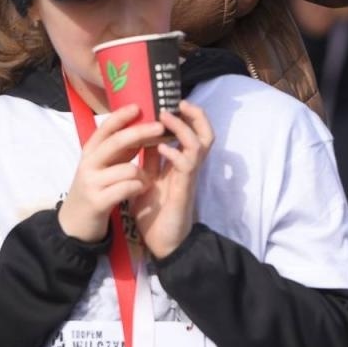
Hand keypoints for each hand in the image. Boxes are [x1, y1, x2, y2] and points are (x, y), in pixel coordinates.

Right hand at [57, 104, 162, 242]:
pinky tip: (140, 190)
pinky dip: (138, 187)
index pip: (105, 128)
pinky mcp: (98, 201)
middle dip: (140, 132)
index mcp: (90, 152)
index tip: (138, 106)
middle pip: (116, 142)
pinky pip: (127, 188)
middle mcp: (88, 164)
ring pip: (128, 168)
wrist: (75, 223)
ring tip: (145, 181)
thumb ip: (119, 150)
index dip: (121, 116)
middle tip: (160, 126)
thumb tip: (141, 128)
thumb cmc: (95, 189)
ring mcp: (92, 183)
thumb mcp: (102, 166)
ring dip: (143, 174)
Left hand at [131, 102, 213, 259]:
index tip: (170, 101)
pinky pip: (187, 166)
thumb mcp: (147, 180)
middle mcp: (189, 168)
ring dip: (182, 128)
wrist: (162, 245)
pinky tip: (162, 149)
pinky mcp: (185, 190)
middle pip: (206, 134)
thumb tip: (141, 137)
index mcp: (180, 164)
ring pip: (199, 144)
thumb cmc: (154, 214)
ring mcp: (189, 178)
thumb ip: (148, 161)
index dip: (186, 116)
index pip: (192, 133)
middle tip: (180, 103)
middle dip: (197, 116)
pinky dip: (176, 153)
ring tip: (166, 118)